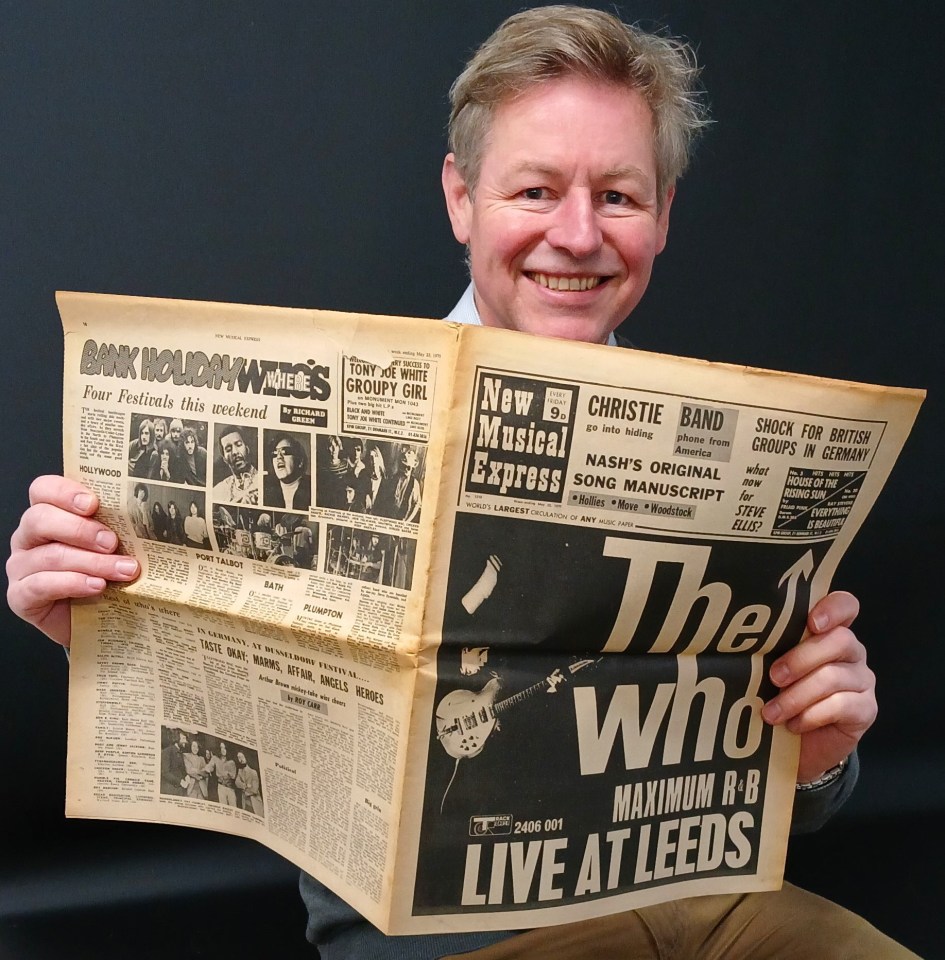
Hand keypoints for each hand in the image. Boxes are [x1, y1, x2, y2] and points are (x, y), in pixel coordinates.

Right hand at [6, 475, 140, 646]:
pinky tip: (97, 586)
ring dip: (91, 562)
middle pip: (40, 519)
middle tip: (112, 542)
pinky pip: (41, 585)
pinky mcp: (20, 596)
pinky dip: (73, 583)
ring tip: (123, 570)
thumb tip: (145, 517)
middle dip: (80, 529)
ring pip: (50, 555)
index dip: (65, 492)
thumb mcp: (113, 548)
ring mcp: (21, 567)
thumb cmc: (105, 577)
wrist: (96, 620)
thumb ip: (118, 528)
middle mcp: (30, 537)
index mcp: (49, 515)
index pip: (43, 490)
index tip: (94, 503)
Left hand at [762, 591, 875, 782]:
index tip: (811, 623)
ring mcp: (861, 680)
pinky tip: (793, 724)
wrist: (797, 744)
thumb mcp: (773, 668)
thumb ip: (772, 649)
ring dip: (797, 696)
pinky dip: (811, 715)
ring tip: (772, 712)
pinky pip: (841, 705)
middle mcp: (850, 651)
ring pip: (834, 676)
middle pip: (839, 640)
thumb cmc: (779, 696)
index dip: (832, 608)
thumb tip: (744, 641)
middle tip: (773, 678)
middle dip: (800, 659)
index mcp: (829, 632)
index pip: (845, 606)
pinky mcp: (866, 710)